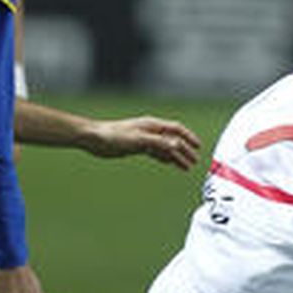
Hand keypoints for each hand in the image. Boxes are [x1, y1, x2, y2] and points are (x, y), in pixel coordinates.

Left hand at [86, 116, 201, 169]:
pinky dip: (164, 157)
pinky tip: (169, 163)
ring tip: (186, 167)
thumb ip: (158, 142)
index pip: (176, 129)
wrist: (94, 138)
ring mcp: (144, 138)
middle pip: (173, 139)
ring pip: (165, 147)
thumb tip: (177, 145)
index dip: (188, 138)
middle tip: (194, 162)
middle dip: (185, 150)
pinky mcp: (137, 145)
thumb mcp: (138, 140)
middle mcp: (150, 130)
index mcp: (152, 125)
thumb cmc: (114, 136)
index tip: (198, 148)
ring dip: (176, 156)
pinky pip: (156, 151)